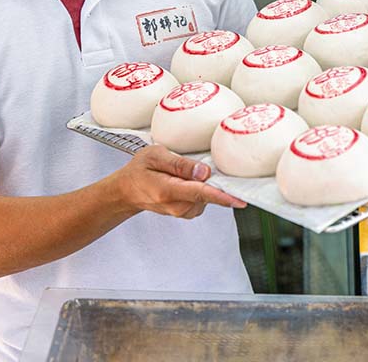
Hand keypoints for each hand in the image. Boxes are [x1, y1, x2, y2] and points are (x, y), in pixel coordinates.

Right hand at [115, 145, 245, 219]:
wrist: (127, 191)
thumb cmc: (139, 170)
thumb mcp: (155, 156)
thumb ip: (180, 164)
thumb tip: (204, 172)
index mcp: (168, 190)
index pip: (201, 194)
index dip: (222, 196)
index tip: (240, 199)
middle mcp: (177, 206)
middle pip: (208, 195)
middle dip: (213, 181)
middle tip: (200, 165)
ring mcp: (183, 212)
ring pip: (207, 197)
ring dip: (205, 184)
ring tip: (183, 173)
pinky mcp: (188, 212)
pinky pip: (204, 200)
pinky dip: (202, 190)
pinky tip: (187, 181)